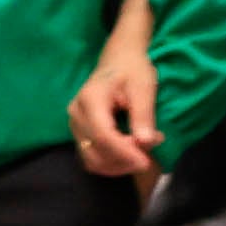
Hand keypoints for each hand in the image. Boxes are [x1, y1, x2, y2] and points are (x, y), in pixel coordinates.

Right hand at [68, 0, 161, 181]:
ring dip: (118, 165)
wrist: (119, 59)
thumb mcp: (144, 87)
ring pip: (92, 160)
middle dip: (124, 161)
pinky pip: (92, 157)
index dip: (125, 153)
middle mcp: (76, 113)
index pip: (103, 136)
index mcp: (90, 99)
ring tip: (142, 152)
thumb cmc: (132, 70)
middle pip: (95, 152)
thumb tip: (146, 143)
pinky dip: (112, 163)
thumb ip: (143, 115)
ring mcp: (75, 125)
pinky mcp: (79, 133)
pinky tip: (130, 155)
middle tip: (150, 152)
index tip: (146, 162)